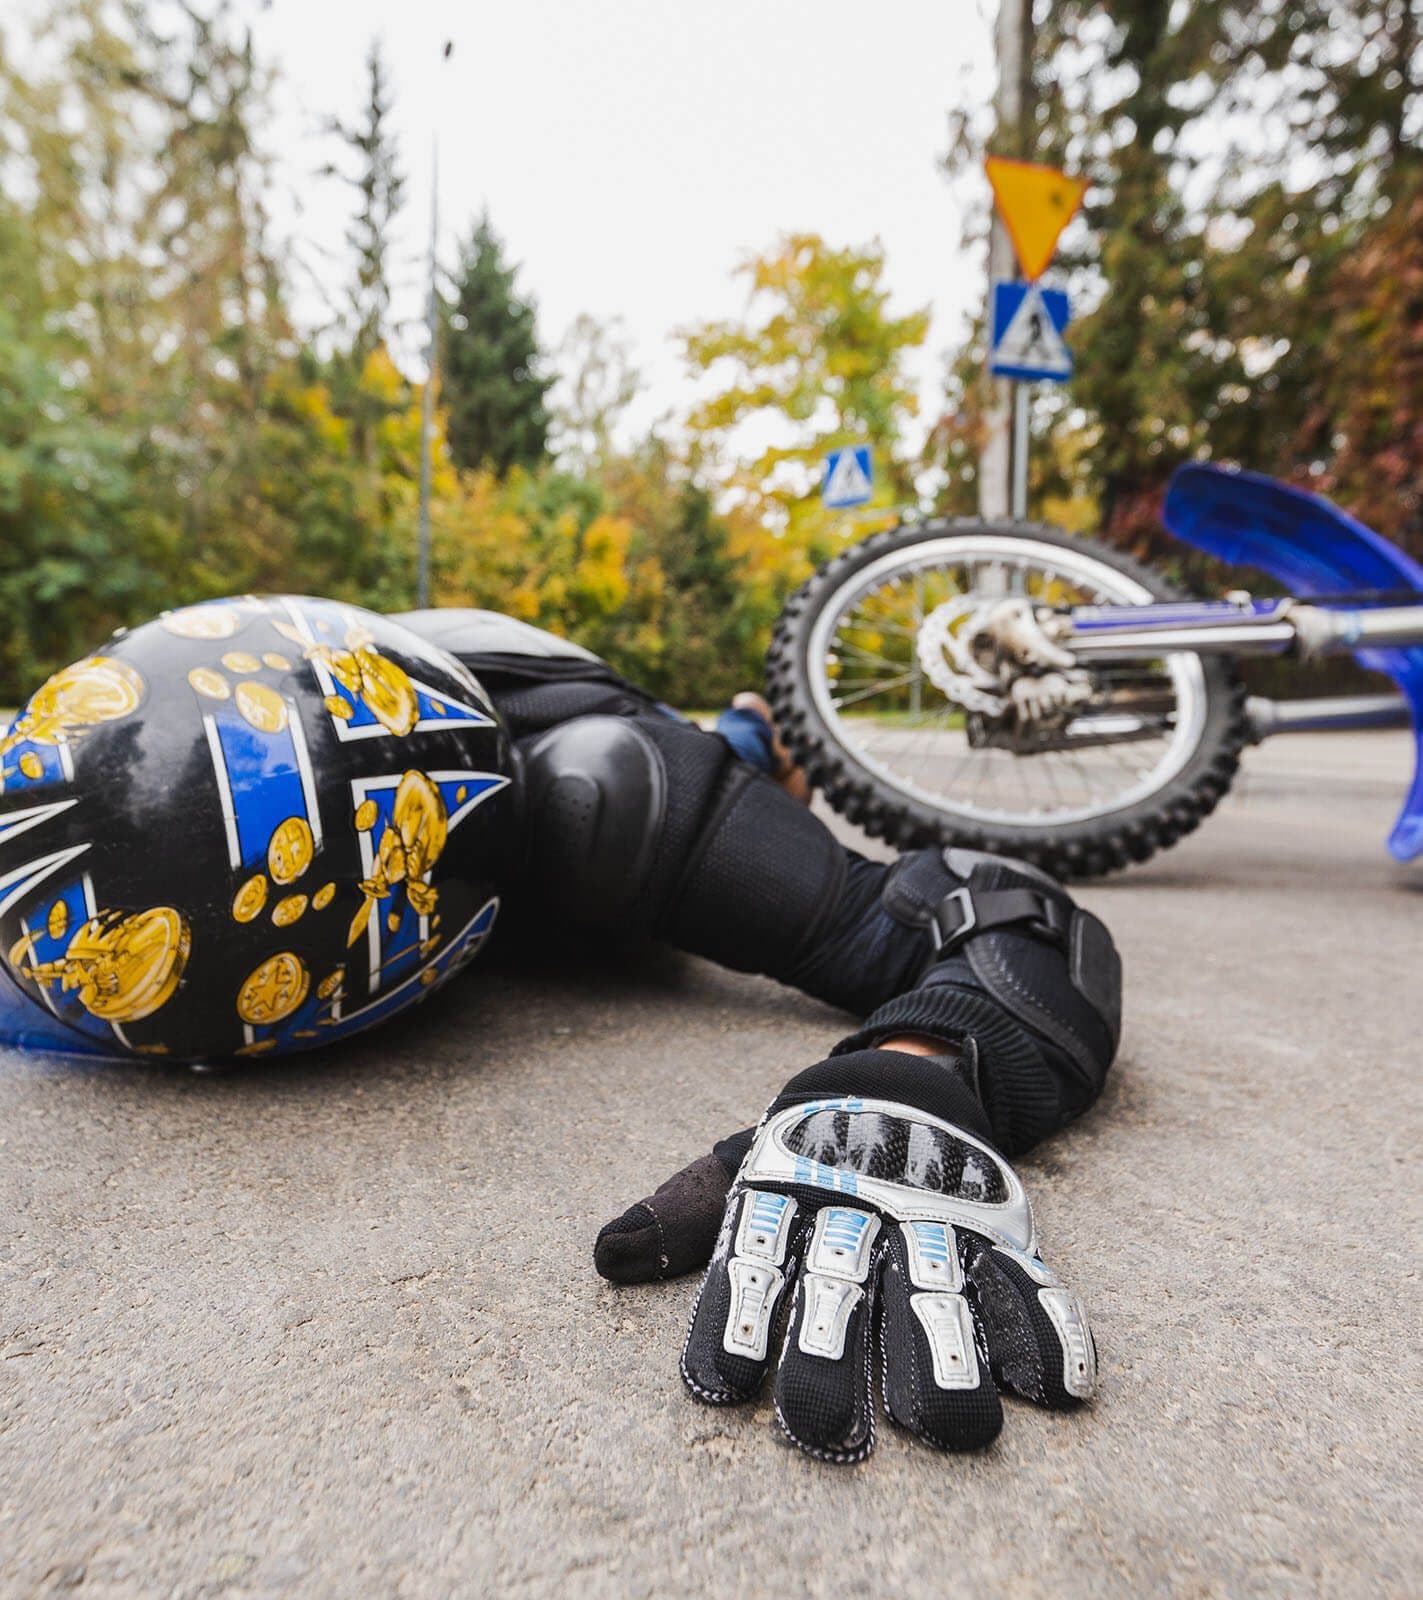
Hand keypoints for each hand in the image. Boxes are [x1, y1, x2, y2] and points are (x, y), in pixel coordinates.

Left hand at [679, 1049, 1095, 1462]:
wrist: (901, 1074)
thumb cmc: (805, 1147)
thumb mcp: (740, 1167)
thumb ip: (682, 1215)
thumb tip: (606, 1254)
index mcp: (787, 1195)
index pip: (755, 1259)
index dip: (738, 1319)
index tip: (721, 1385)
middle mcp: (859, 1207)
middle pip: (842, 1282)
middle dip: (830, 1353)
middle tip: (818, 1429)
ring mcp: (934, 1215)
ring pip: (936, 1287)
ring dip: (945, 1355)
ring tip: (954, 1427)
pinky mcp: (997, 1224)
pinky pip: (1026, 1277)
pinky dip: (1045, 1327)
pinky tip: (1052, 1387)